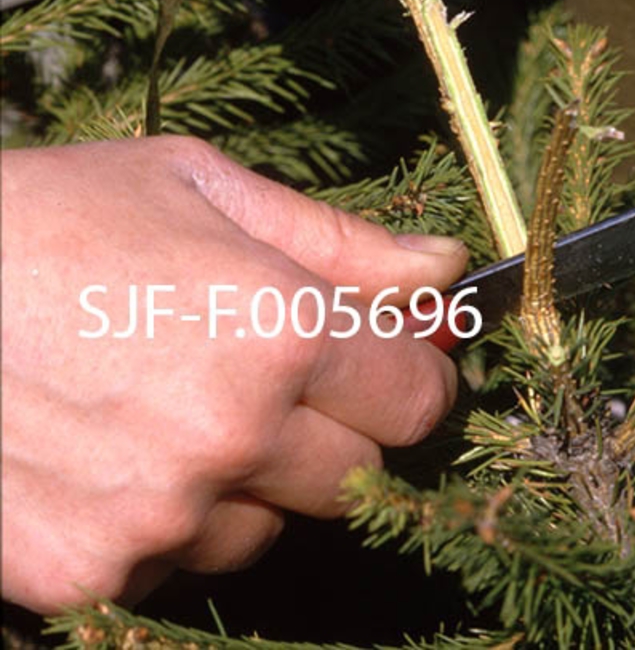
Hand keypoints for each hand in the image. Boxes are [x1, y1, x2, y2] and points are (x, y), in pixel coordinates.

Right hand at [1, 137, 464, 612]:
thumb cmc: (56, 215)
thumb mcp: (201, 189)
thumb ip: (340, 241)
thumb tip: (445, 270)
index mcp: (277, 328)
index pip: (417, 397)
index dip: (409, 372)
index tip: (386, 357)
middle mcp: (230, 438)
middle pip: (359, 475)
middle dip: (332, 425)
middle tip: (263, 369)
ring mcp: (157, 520)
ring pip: (267, 529)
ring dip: (246, 479)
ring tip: (165, 401)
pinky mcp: (87, 578)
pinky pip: (177, 568)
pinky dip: (165, 521)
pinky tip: (109, 451)